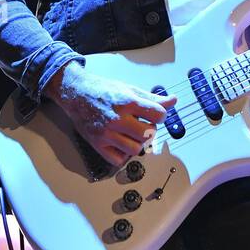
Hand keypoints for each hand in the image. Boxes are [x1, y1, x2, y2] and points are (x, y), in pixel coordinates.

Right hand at [45, 62, 177, 166]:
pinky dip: (123, 155)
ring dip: (137, 144)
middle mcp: (117, 118)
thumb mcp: (129, 89)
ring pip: (135, 149)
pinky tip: (121, 144)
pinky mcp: (97, 143)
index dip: (161, 116)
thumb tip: (173, 100)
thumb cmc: (102, 90)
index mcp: (127, 102)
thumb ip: (152, 98)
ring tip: (132, 135)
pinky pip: (118, 160)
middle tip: (143, 126)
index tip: (156, 115)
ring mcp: (106, 133)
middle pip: (148, 134)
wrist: (76, 93)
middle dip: (150, 131)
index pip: (159, 115)